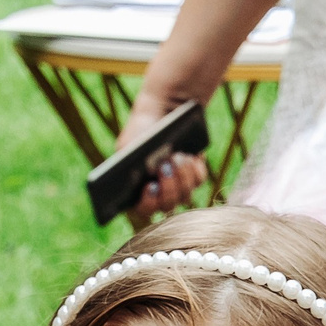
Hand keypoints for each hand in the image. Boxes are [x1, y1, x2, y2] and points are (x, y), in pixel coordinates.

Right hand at [117, 90, 210, 218]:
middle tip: (164, 166)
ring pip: (185, 195)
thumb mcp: (128, 143)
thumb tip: (137, 171)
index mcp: (138, 194)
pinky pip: (198, 180)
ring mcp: (180, 189)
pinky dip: (193, 169)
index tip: (150, 185)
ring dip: (181, 176)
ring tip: (175, 157)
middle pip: (167, 205)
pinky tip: (189, 157)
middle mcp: (160, 197)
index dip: (148, 203)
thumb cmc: (138, 133)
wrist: (158, 116)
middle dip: (168, 187)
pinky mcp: (195, 177)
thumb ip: (127, 159)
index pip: (143, 210)